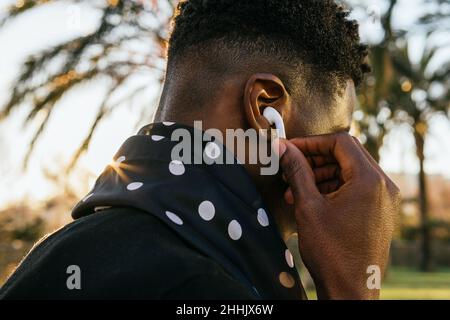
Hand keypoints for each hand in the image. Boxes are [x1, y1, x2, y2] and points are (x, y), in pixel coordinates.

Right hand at [278, 132, 399, 299]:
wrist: (350, 290)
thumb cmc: (331, 251)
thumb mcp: (308, 206)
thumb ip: (296, 171)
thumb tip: (283, 148)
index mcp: (369, 180)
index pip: (340, 142)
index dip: (311, 142)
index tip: (289, 149)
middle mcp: (383, 185)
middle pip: (346, 155)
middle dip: (314, 159)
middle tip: (290, 166)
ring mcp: (383, 199)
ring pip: (349, 171)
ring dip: (320, 175)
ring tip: (294, 189)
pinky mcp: (378, 211)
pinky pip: (354, 188)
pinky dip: (332, 188)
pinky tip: (309, 200)